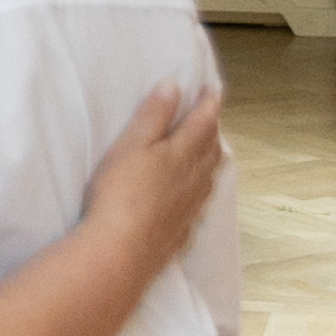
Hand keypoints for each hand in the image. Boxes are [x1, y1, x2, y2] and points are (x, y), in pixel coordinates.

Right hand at [85, 80, 224, 279]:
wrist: (122, 249)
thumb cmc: (121, 192)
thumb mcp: (131, 145)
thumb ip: (153, 115)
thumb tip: (173, 86)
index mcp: (182, 153)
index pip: (203, 122)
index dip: (209, 103)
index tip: (214, 89)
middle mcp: (194, 178)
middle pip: (211, 150)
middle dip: (212, 130)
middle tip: (212, 118)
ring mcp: (191, 206)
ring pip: (210, 177)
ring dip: (212, 159)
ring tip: (212, 151)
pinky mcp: (183, 229)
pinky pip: (201, 202)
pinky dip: (203, 189)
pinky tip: (198, 195)